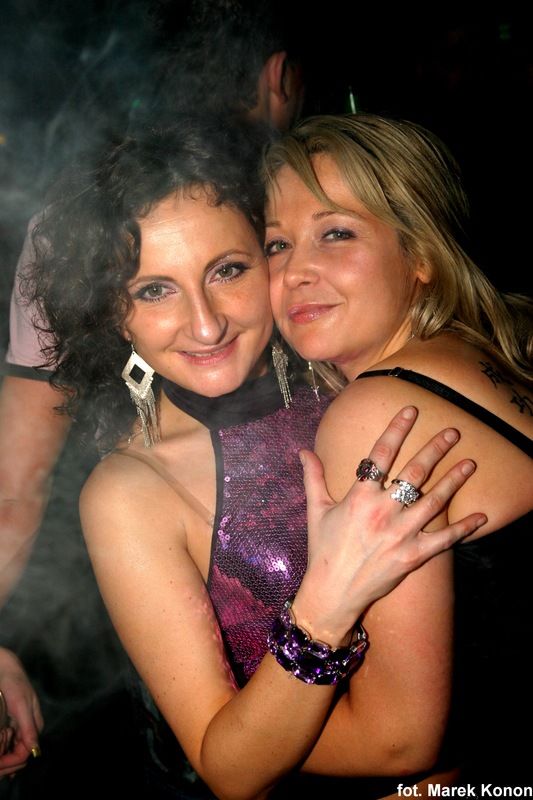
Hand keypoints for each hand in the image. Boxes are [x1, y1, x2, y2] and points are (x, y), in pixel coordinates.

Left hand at [0, 648, 42, 778]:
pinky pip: (8, 743)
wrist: (6, 668)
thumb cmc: (15, 683)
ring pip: (12, 751)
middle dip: (6, 763)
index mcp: (35, 726)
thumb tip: (35, 750)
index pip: (25, 754)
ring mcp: (21, 727)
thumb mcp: (21, 705)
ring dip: (3, 757)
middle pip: (19, 756)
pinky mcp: (13, 723)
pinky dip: (2, 749)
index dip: (11, 762)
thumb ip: (29, 728)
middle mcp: (29, 729)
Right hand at [296, 406, 486, 638]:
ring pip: (434, 501)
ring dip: (454, 480)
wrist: (333, 593)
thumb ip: (314, 478)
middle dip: (436, 449)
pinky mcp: (413, 556)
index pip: (381, 454)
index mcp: (359, 497)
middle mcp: (382, 511)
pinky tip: (481, 516)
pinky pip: (443, 540)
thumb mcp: (317, 511)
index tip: (412, 411)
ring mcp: (400, 534)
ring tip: (471, 462)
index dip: (397, 430)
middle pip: (414, 472)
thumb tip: (304, 451)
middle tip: (453, 432)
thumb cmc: (323, 550)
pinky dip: (463, 528)